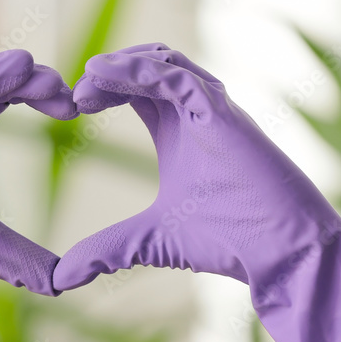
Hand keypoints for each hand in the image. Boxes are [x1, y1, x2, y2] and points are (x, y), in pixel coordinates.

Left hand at [56, 45, 340, 341]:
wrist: (279, 252)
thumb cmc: (228, 242)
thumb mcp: (148, 241)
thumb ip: (106, 250)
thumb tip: (61, 279)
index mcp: (179, 134)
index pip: (138, 92)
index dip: (106, 89)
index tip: (74, 106)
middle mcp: (197, 114)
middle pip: (148, 68)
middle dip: (110, 72)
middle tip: (77, 91)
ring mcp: (213, 108)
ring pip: (162, 62)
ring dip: (121, 65)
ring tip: (87, 81)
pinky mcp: (223, 112)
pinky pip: (175, 75)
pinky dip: (139, 70)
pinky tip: (106, 79)